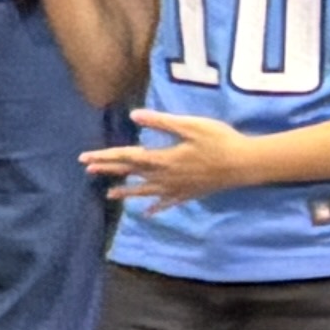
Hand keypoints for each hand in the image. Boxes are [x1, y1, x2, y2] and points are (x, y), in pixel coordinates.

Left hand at [85, 114, 263, 209]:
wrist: (244, 164)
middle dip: (109, 171)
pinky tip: (149, 213)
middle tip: (88, 171)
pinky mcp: (189, 194)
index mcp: (162, 158)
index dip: (105, 157)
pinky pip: (168, 202)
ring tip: (109, 194)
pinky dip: (156, 207)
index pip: (126, 157)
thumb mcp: (189, 126)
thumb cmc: (218, 140)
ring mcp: (176, 188)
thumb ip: (161, 122)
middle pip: (131, 174)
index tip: (85, 158)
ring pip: (145, 191)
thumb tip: (133, 115)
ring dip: (126, 191)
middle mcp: (164, 176)